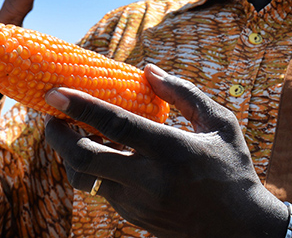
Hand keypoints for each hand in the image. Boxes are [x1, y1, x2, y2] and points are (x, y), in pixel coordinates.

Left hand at [43, 65, 288, 237]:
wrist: (240, 230)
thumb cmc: (232, 169)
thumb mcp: (220, 124)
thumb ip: (184, 94)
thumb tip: (148, 71)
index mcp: (171, 150)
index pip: (116, 126)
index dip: (81, 107)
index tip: (55, 91)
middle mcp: (148, 179)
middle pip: (84, 159)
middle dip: (58, 135)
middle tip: (51, 114)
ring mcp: (136, 202)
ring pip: (84, 177)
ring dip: (69, 152)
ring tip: (70, 129)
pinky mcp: (131, 215)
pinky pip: (100, 187)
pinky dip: (93, 166)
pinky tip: (99, 148)